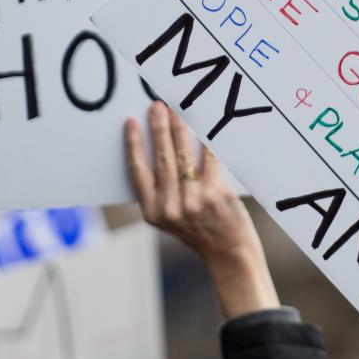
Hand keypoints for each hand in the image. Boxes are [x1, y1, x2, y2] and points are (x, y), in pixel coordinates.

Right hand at [126, 101, 278, 317]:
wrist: (228, 252)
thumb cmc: (199, 231)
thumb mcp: (170, 218)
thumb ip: (162, 193)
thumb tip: (159, 148)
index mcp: (152, 213)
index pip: (137, 172)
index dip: (133, 145)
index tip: (130, 122)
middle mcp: (170, 208)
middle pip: (161, 159)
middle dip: (158, 129)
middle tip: (156, 106)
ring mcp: (192, 202)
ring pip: (183, 156)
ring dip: (179, 129)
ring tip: (177, 110)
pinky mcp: (215, 195)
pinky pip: (209, 160)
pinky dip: (207, 141)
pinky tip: (205, 126)